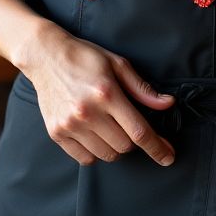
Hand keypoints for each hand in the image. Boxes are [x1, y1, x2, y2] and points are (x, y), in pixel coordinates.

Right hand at [23, 26, 175, 166]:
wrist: (46, 56)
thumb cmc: (85, 57)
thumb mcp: (117, 64)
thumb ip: (142, 88)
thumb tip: (168, 104)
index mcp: (107, 93)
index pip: (139, 131)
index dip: (157, 147)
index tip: (168, 157)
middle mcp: (88, 112)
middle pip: (125, 146)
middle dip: (133, 139)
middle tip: (127, 122)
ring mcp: (70, 125)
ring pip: (107, 155)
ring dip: (115, 146)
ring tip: (110, 125)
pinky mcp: (57, 133)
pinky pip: (85, 159)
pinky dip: (96, 152)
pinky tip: (95, 133)